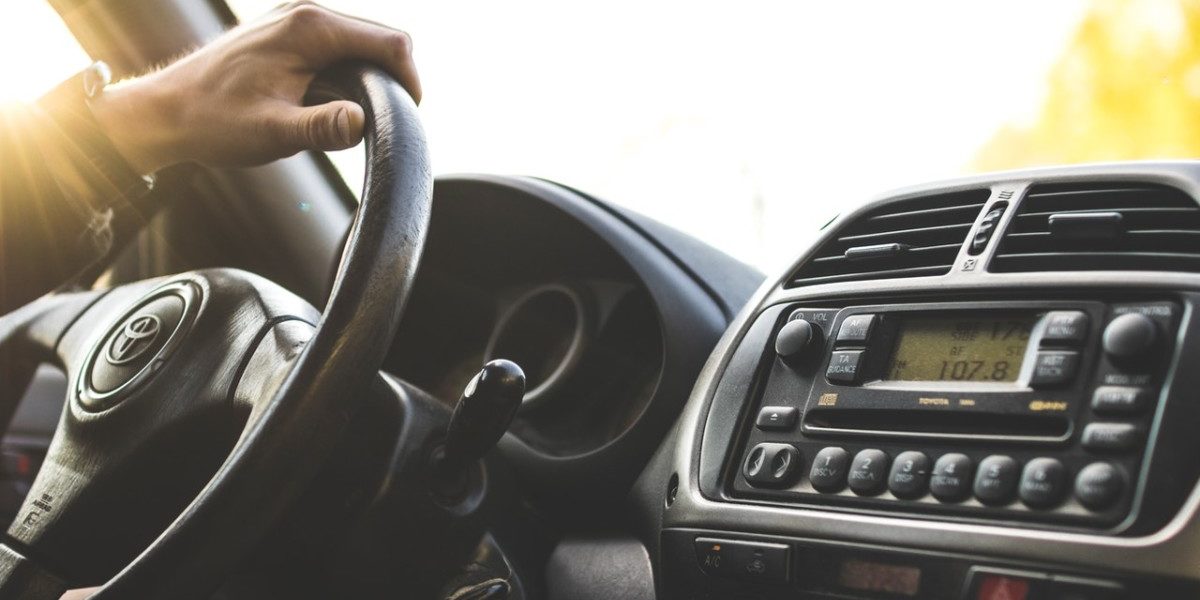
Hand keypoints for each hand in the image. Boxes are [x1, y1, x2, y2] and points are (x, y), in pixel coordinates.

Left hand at [88, 1, 420, 172]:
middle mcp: (306, 13)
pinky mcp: (289, 34)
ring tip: (359, 118)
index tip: (407, 118)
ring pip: (361, 44)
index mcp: (310, 29)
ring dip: (371, 78)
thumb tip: (362, 123)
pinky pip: (340, 48)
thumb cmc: (214, 121)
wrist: (165, 111)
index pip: (390, 43)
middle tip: (386, 125)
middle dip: (393, 79)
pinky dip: (350, 74)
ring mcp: (296, 20)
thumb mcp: (273, 132)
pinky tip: (334, 105)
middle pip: (380, 39)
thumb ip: (321, 128)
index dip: (410, 80)